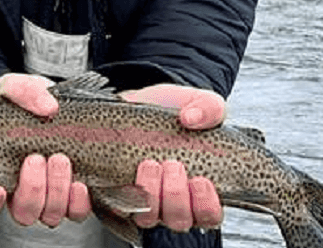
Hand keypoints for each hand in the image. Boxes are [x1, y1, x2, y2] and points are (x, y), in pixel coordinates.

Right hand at [0, 74, 89, 225]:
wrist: (66, 107)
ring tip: (60, 161)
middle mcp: (22, 192)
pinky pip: (76, 213)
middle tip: (37, 159)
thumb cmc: (32, 103)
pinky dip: (77, 202)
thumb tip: (48, 108)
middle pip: (22, 213)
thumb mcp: (20, 89)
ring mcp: (50, 198)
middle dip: (31, 190)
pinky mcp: (75, 198)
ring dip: (55, 193)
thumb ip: (24, 91)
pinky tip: (79, 183)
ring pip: (49, 216)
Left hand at [120, 84, 226, 230]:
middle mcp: (172, 202)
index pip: (209, 216)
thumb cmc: (172, 112)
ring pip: (148, 217)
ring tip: (149, 164)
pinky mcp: (115, 193)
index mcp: (198, 190)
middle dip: (175, 196)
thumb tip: (192, 118)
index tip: (200, 180)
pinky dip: (117, 196)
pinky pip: (114, 207)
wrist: (136, 103)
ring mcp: (143, 200)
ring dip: (150, 195)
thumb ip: (208, 108)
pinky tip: (118, 176)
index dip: (206, 206)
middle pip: (178, 220)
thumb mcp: (196, 102)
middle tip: (171, 164)